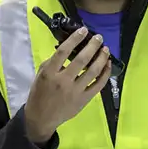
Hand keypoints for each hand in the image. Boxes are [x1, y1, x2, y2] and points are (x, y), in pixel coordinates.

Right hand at [24, 28, 111, 142]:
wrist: (41, 118)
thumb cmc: (40, 93)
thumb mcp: (40, 75)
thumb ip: (52, 63)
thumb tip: (69, 48)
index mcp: (50, 73)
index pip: (63, 52)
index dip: (75, 39)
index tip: (83, 30)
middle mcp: (63, 81)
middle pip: (82, 60)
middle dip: (92, 46)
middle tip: (99, 38)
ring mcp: (75, 91)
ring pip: (93, 71)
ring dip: (101, 58)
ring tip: (106, 49)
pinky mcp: (84, 99)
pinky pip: (98, 85)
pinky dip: (105, 73)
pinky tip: (107, 64)